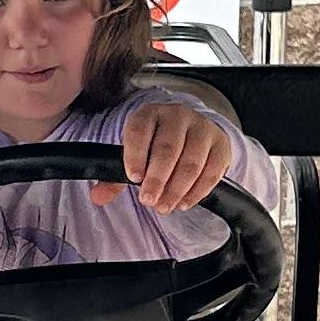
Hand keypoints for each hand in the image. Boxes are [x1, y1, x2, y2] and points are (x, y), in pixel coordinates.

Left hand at [104, 98, 235, 214]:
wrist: (193, 133)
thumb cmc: (156, 145)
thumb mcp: (135, 155)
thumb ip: (115, 177)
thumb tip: (98, 197)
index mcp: (150, 114)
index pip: (140, 130)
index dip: (135, 154)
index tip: (133, 178)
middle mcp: (177, 115)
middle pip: (167, 148)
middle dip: (157, 179)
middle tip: (148, 201)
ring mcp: (202, 128)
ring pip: (191, 161)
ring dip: (177, 189)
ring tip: (165, 206)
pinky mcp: (221, 144)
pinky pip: (212, 171)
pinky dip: (198, 191)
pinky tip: (185, 202)